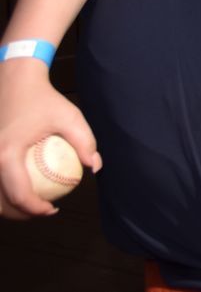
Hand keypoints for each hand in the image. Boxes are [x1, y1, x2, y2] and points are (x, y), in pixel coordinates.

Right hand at [0, 64, 100, 219]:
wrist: (15, 83)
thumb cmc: (44, 100)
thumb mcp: (69, 117)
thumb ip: (84, 142)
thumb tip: (96, 166)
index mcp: (6, 154)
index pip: (19, 194)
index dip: (36, 209)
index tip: (54, 209)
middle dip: (20, 214)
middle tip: (44, 210)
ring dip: (9, 206)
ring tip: (34, 203)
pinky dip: (4, 191)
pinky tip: (24, 188)